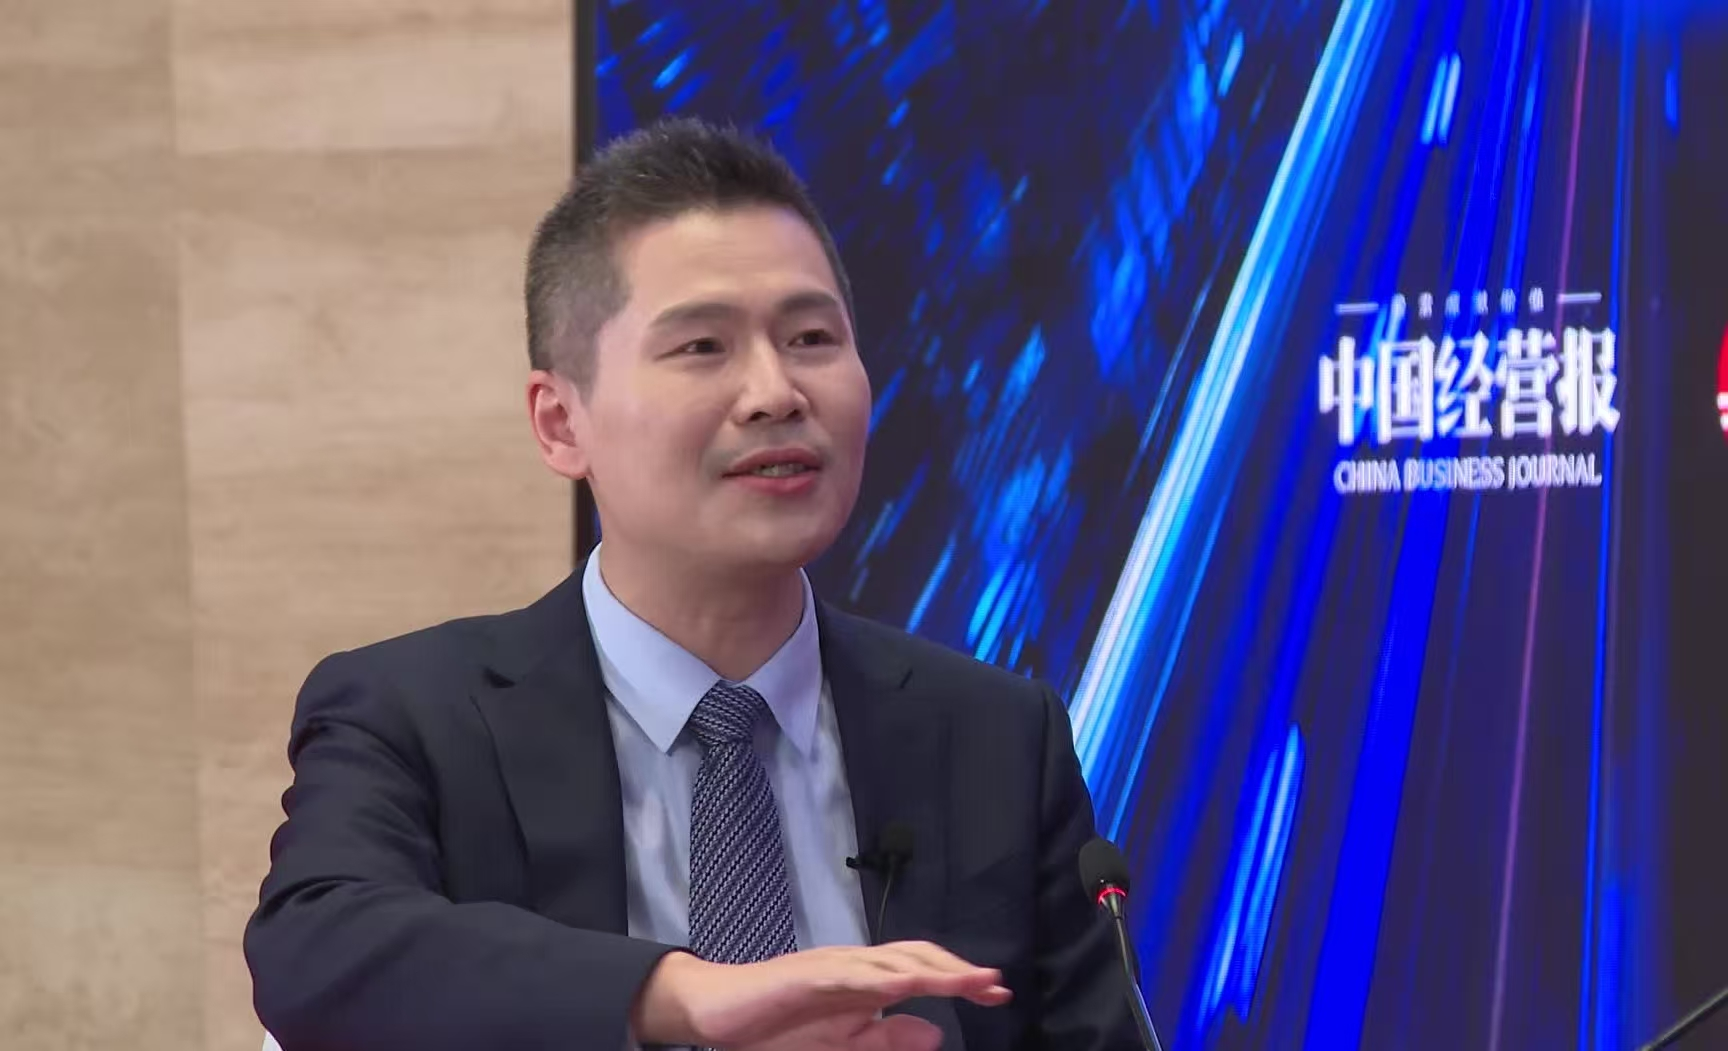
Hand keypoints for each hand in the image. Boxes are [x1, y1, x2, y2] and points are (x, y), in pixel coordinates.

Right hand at [630, 941, 1011, 1047]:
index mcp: (866, 982)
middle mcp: (853, 965)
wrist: (717, 1012)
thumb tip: (937, 1035)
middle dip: (956, 969)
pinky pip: (846, 974)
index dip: (961, 980)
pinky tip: (901, 985)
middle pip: (915, 955)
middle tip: (993, 984)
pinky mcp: (804, 975)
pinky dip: (877, 977)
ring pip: (887, 960)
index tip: (998, 993)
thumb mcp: (843, 1043)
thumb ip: (888, 1038)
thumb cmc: (779, 1026)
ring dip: (929, 969)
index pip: (923, 972)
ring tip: (964, 980)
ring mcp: (829, 966)